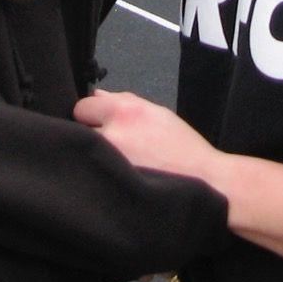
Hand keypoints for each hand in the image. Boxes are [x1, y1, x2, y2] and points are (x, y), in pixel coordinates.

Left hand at [75, 89, 224, 187]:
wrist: (202, 182)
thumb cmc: (183, 148)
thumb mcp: (157, 113)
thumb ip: (124, 101)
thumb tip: (97, 95)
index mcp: (124, 112)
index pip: (82, 106)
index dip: (91, 114)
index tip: (99, 121)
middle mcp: (112, 135)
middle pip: (79, 131)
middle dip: (90, 134)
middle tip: (110, 143)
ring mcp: (108, 163)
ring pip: (86, 153)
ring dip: (95, 155)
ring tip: (116, 162)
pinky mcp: (109, 186)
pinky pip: (94, 173)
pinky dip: (101, 173)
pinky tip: (118, 177)